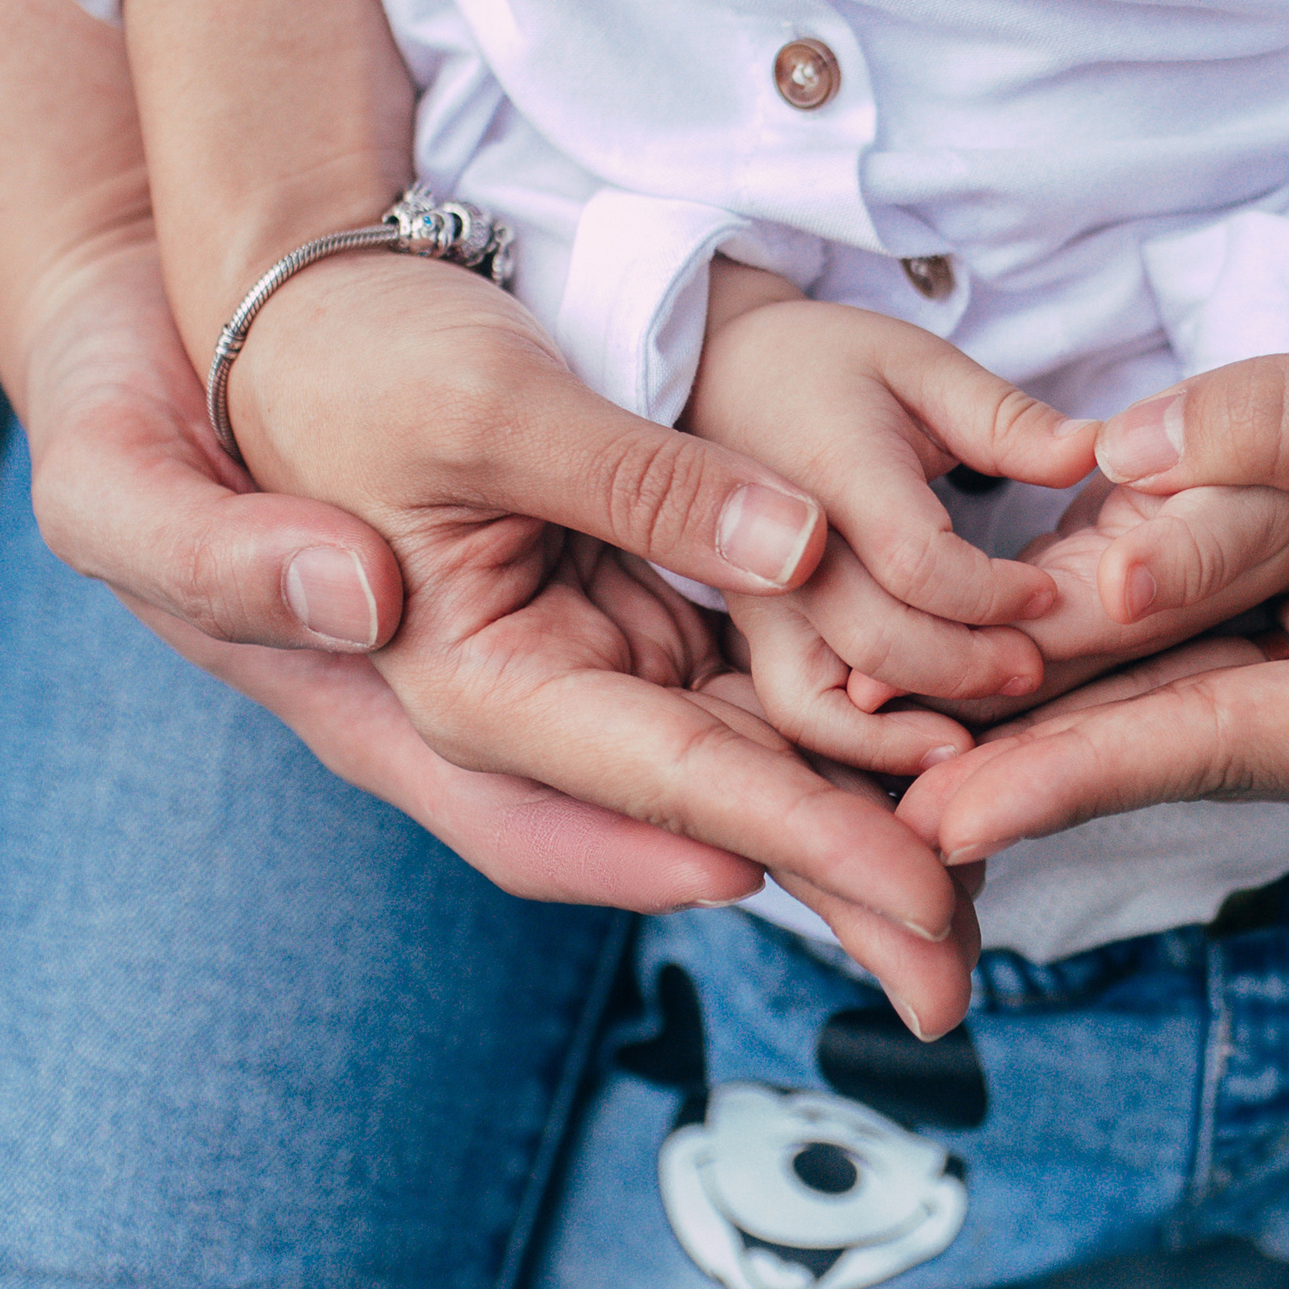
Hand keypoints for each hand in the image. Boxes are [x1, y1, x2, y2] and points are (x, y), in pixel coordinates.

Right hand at [218, 246, 969, 950]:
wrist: (311, 325)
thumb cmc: (366, 360)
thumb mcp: (496, 409)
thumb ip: (642, 483)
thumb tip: (799, 549)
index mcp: (483, 688)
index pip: (671, 783)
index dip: (807, 837)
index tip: (923, 888)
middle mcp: (544, 712)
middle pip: (715, 828)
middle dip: (841, 892)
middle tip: (964, 963)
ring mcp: (598, 676)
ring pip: (748, 777)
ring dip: (855, 829)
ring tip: (978, 890)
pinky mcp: (638, 628)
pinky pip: (752, 700)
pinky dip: (837, 735)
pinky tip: (932, 760)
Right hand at [685, 270, 1098, 765]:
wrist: (720, 379)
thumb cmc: (829, 368)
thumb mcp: (920, 365)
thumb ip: (1003, 418)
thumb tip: (1093, 451)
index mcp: (829, 473)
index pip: (916, 562)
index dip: (993, 591)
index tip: (1046, 588)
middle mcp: (778, 551)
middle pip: (876, 644)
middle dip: (968, 667)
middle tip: (1034, 664)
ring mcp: (757, 601)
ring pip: (822, 701)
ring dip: (906, 726)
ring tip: (977, 725)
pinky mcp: (753, 633)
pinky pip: (798, 708)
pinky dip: (857, 740)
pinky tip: (925, 736)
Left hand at [897, 265, 1288, 863]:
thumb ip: (1287, 422)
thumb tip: (1121, 452)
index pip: (1225, 745)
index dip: (1074, 777)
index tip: (943, 819)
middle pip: (1183, 724)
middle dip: (1028, 751)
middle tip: (871, 786)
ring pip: (1189, 664)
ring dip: (1054, 679)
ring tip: (895, 701)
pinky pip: (1221, 606)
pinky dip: (1125, 601)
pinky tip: (1009, 606)